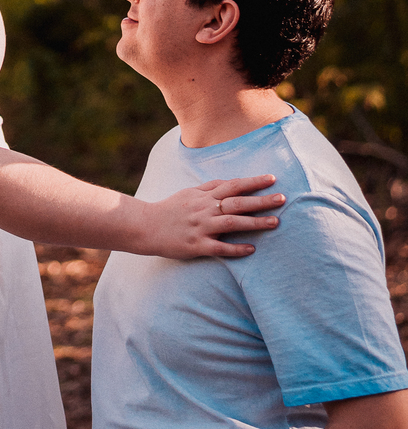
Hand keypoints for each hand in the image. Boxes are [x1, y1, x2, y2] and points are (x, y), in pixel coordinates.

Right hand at [144, 174, 282, 258]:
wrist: (146, 226)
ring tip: (275, 222)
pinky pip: (219, 247)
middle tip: (282, 199)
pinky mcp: (197, 245)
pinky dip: (236, 248)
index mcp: (204, 196)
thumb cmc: (170, 209)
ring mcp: (201, 227)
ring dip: (255, 222)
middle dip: (261, 200)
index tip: (272, 179)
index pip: (233, 185)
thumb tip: (231, 182)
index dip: (253, 182)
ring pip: (232, 223)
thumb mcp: (189, 193)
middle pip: (237, 202)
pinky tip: (251, 249)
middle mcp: (205, 209)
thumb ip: (210, 188)